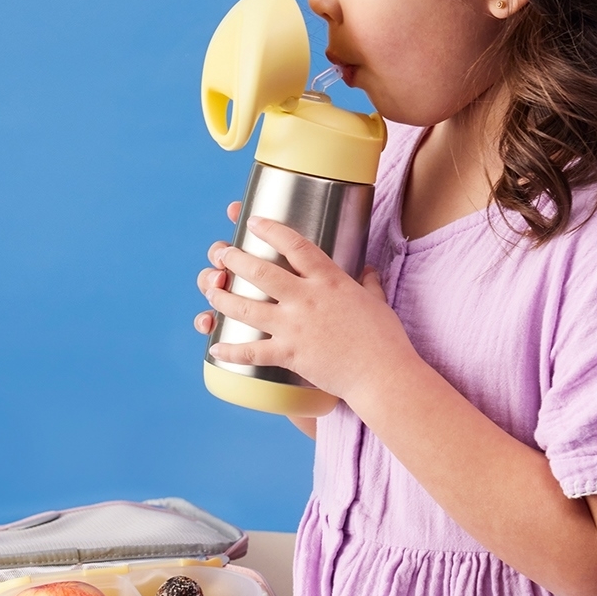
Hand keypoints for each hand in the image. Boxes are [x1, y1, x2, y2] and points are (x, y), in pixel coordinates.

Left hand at [195, 214, 415, 404]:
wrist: (382, 374)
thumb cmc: (385, 338)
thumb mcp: (378, 301)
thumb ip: (368, 283)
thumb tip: (368, 270)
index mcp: (329, 281)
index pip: (295, 245)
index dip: (270, 230)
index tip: (253, 221)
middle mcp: (306, 299)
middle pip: (261, 272)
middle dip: (236, 259)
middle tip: (222, 253)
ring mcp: (294, 327)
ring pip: (246, 306)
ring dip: (223, 297)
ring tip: (210, 289)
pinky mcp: (288, 354)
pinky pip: (252, 352)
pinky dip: (230, 351)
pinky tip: (214, 347)